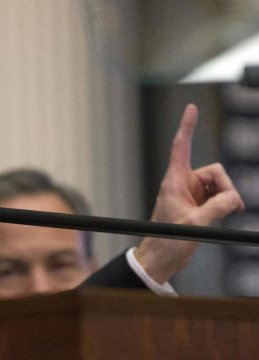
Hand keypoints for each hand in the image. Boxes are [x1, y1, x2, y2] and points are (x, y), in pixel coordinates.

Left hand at [134, 104, 244, 282]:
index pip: (181, 147)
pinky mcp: (198, 205)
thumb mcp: (195, 223)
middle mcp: (183, 184)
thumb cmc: (168, 240)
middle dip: (226, 187)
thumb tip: (235, 199)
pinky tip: (224, 216)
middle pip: (215, 172)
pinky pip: (219, 197)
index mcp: (174, 181)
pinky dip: (225, 205)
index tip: (191, 108)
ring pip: (220, 186)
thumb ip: (218, 207)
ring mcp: (191, 194)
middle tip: (229, 207)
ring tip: (220, 216)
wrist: (162, 258)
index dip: (187, 126)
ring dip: (226, 198)